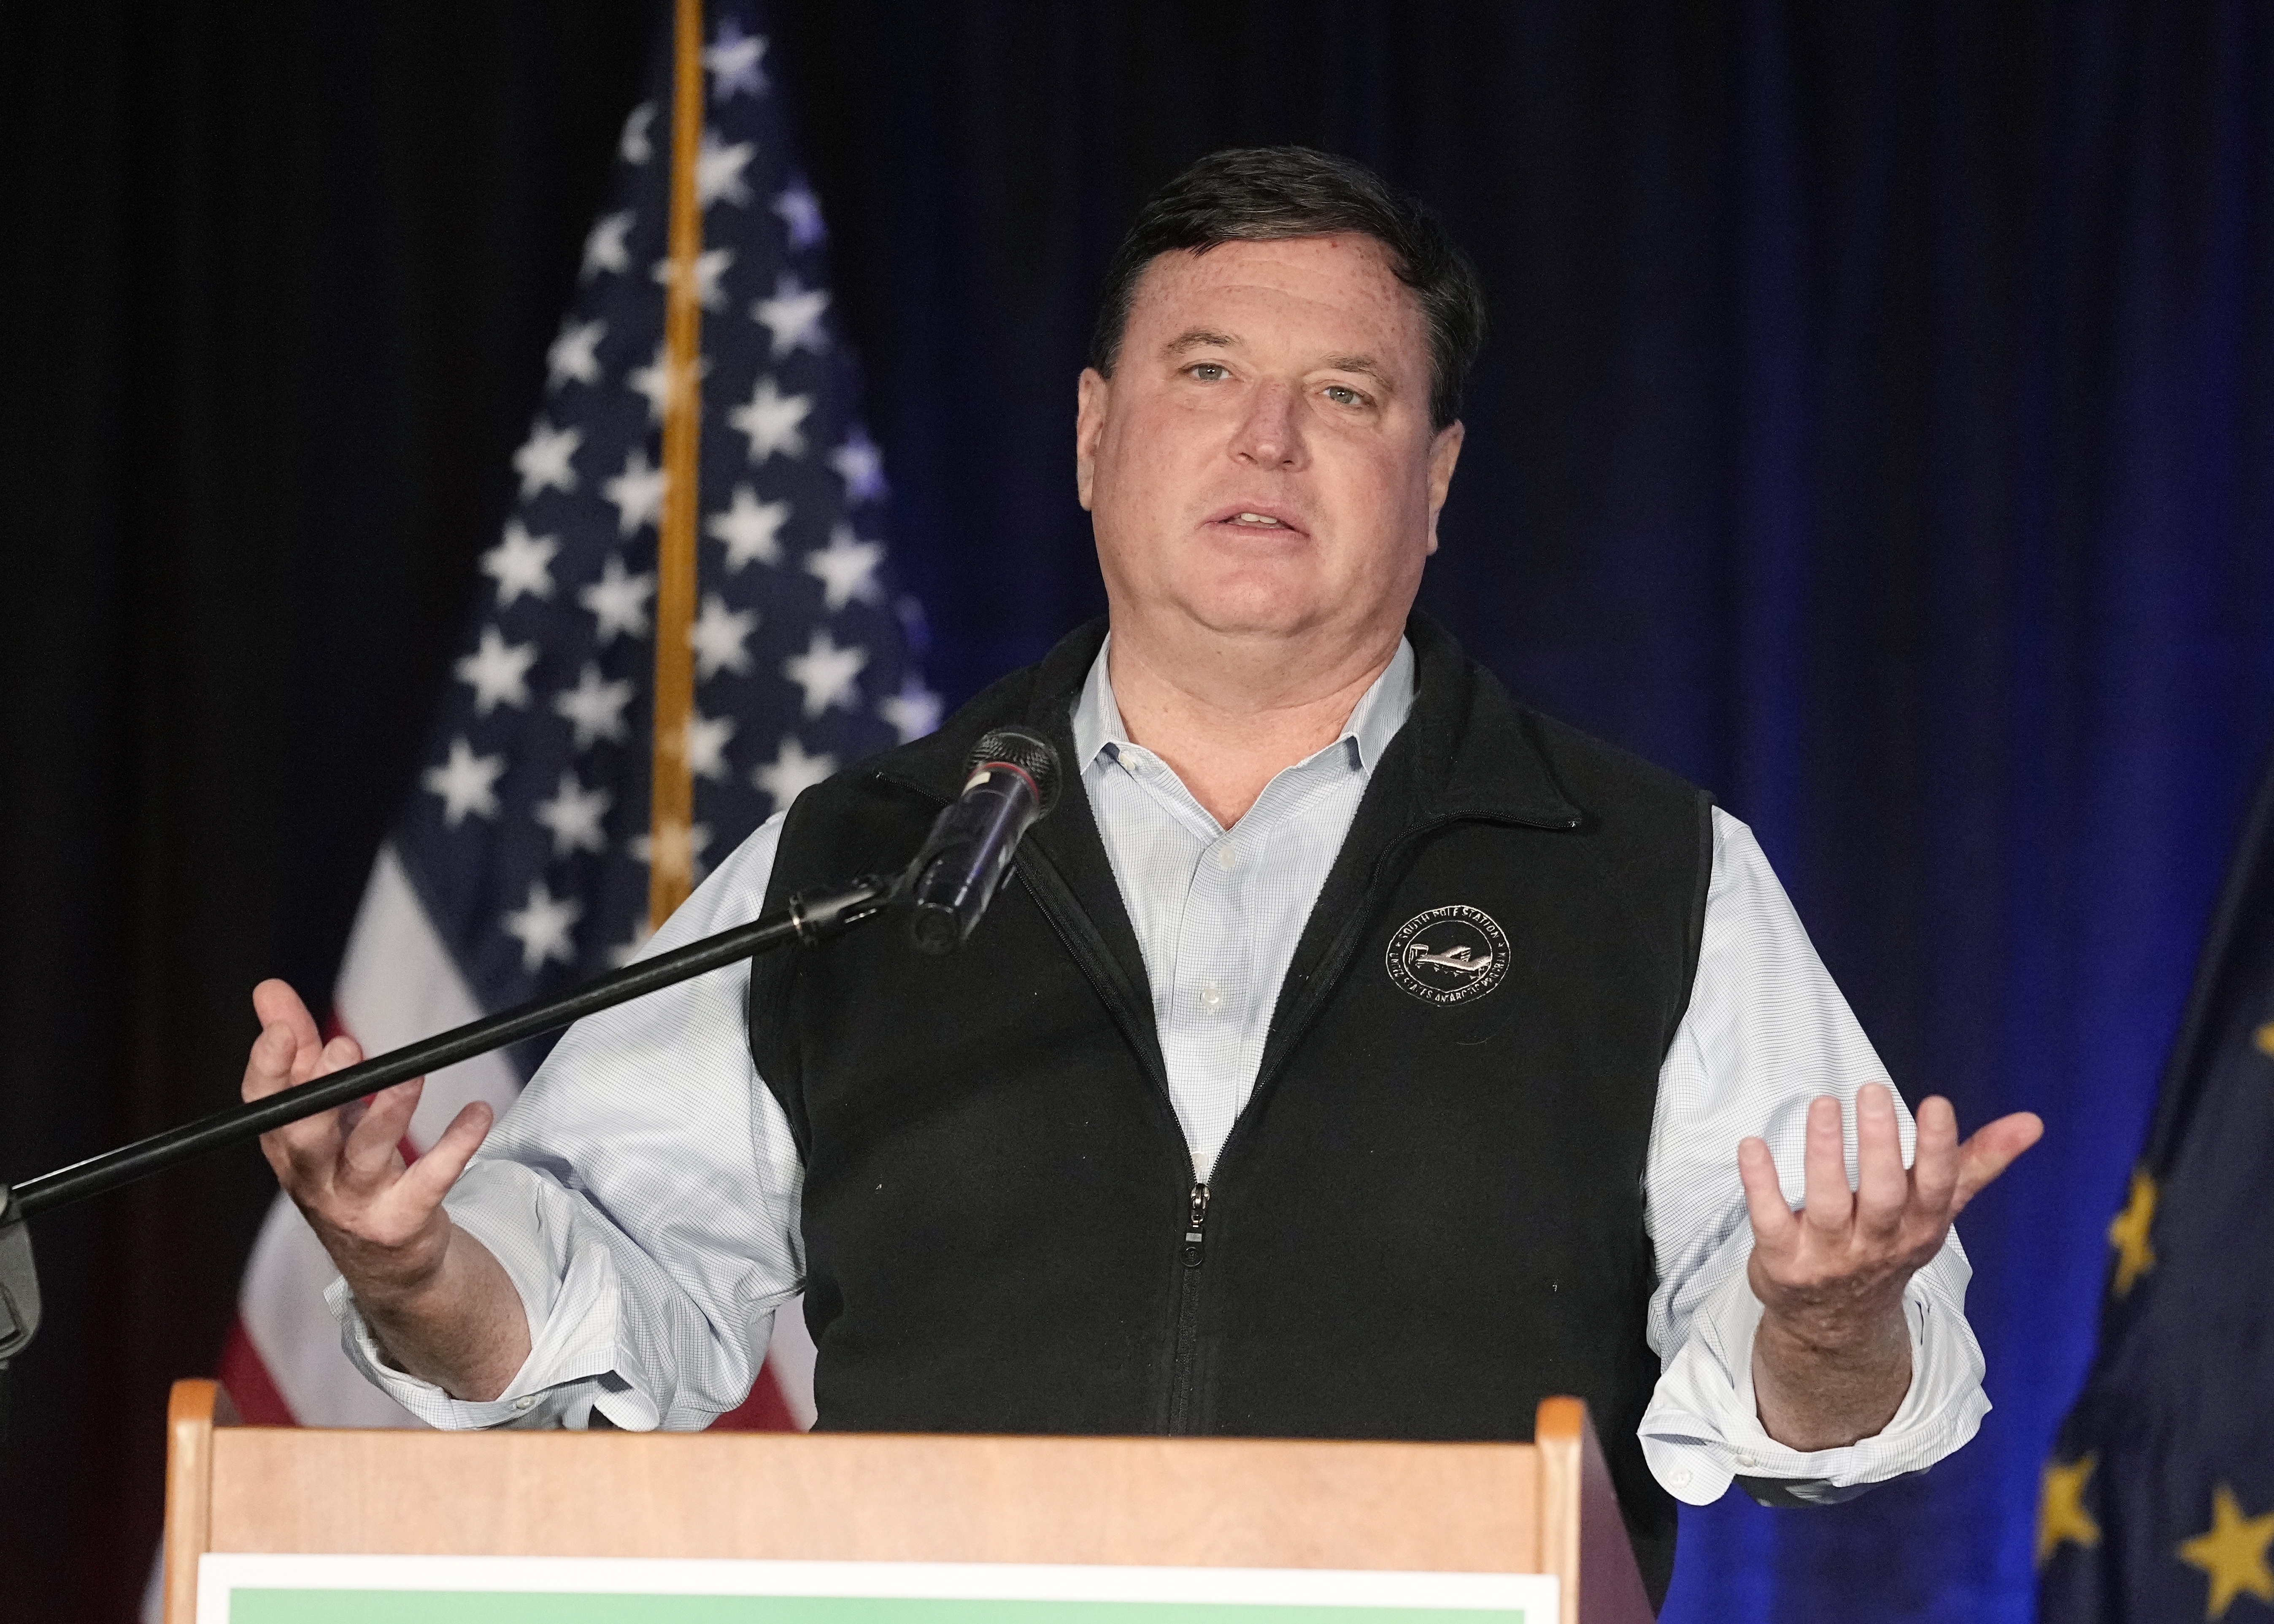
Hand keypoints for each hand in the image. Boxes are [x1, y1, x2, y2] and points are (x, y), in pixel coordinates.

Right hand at [241, 978, 492, 1306]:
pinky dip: (456, 1144)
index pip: (266, 1107)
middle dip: (319, 1094)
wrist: (385, 1261)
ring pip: (366, 1158)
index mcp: (289, 1147)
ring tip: (411, 1074)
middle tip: (342, 1047)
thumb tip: (269, 989)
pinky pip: (430, 1181)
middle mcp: (314, 1178)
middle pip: (304, 1138)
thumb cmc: (345, 1168)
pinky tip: (478, 1112)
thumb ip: (299, 1051)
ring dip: (389, 1113)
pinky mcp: (402, 1221)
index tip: (284, 1026)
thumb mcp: (321, 1112)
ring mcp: (356, 1204)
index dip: (269, 1069)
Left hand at [1737, 1083, 2040, 1448]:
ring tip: (1823, 1105)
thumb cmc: (1889, 1243)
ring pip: (1827, 1206)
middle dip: (1880, 1145)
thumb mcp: (1935, 1210)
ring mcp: (1829, 1256)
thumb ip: (1977, 1163)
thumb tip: (2031, 1122)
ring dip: (1824, 1155)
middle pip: (1883, 1196)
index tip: (1936, 1103)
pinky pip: (1770, 1220)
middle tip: (1873, 1091)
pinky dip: (1761, 1184)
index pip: (1935, 1188)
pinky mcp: (1783, 1262)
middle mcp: (1878, 1244)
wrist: (1837, 1323)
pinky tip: (1752, 1146)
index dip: (1937, 1149)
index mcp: (1919, 1227)